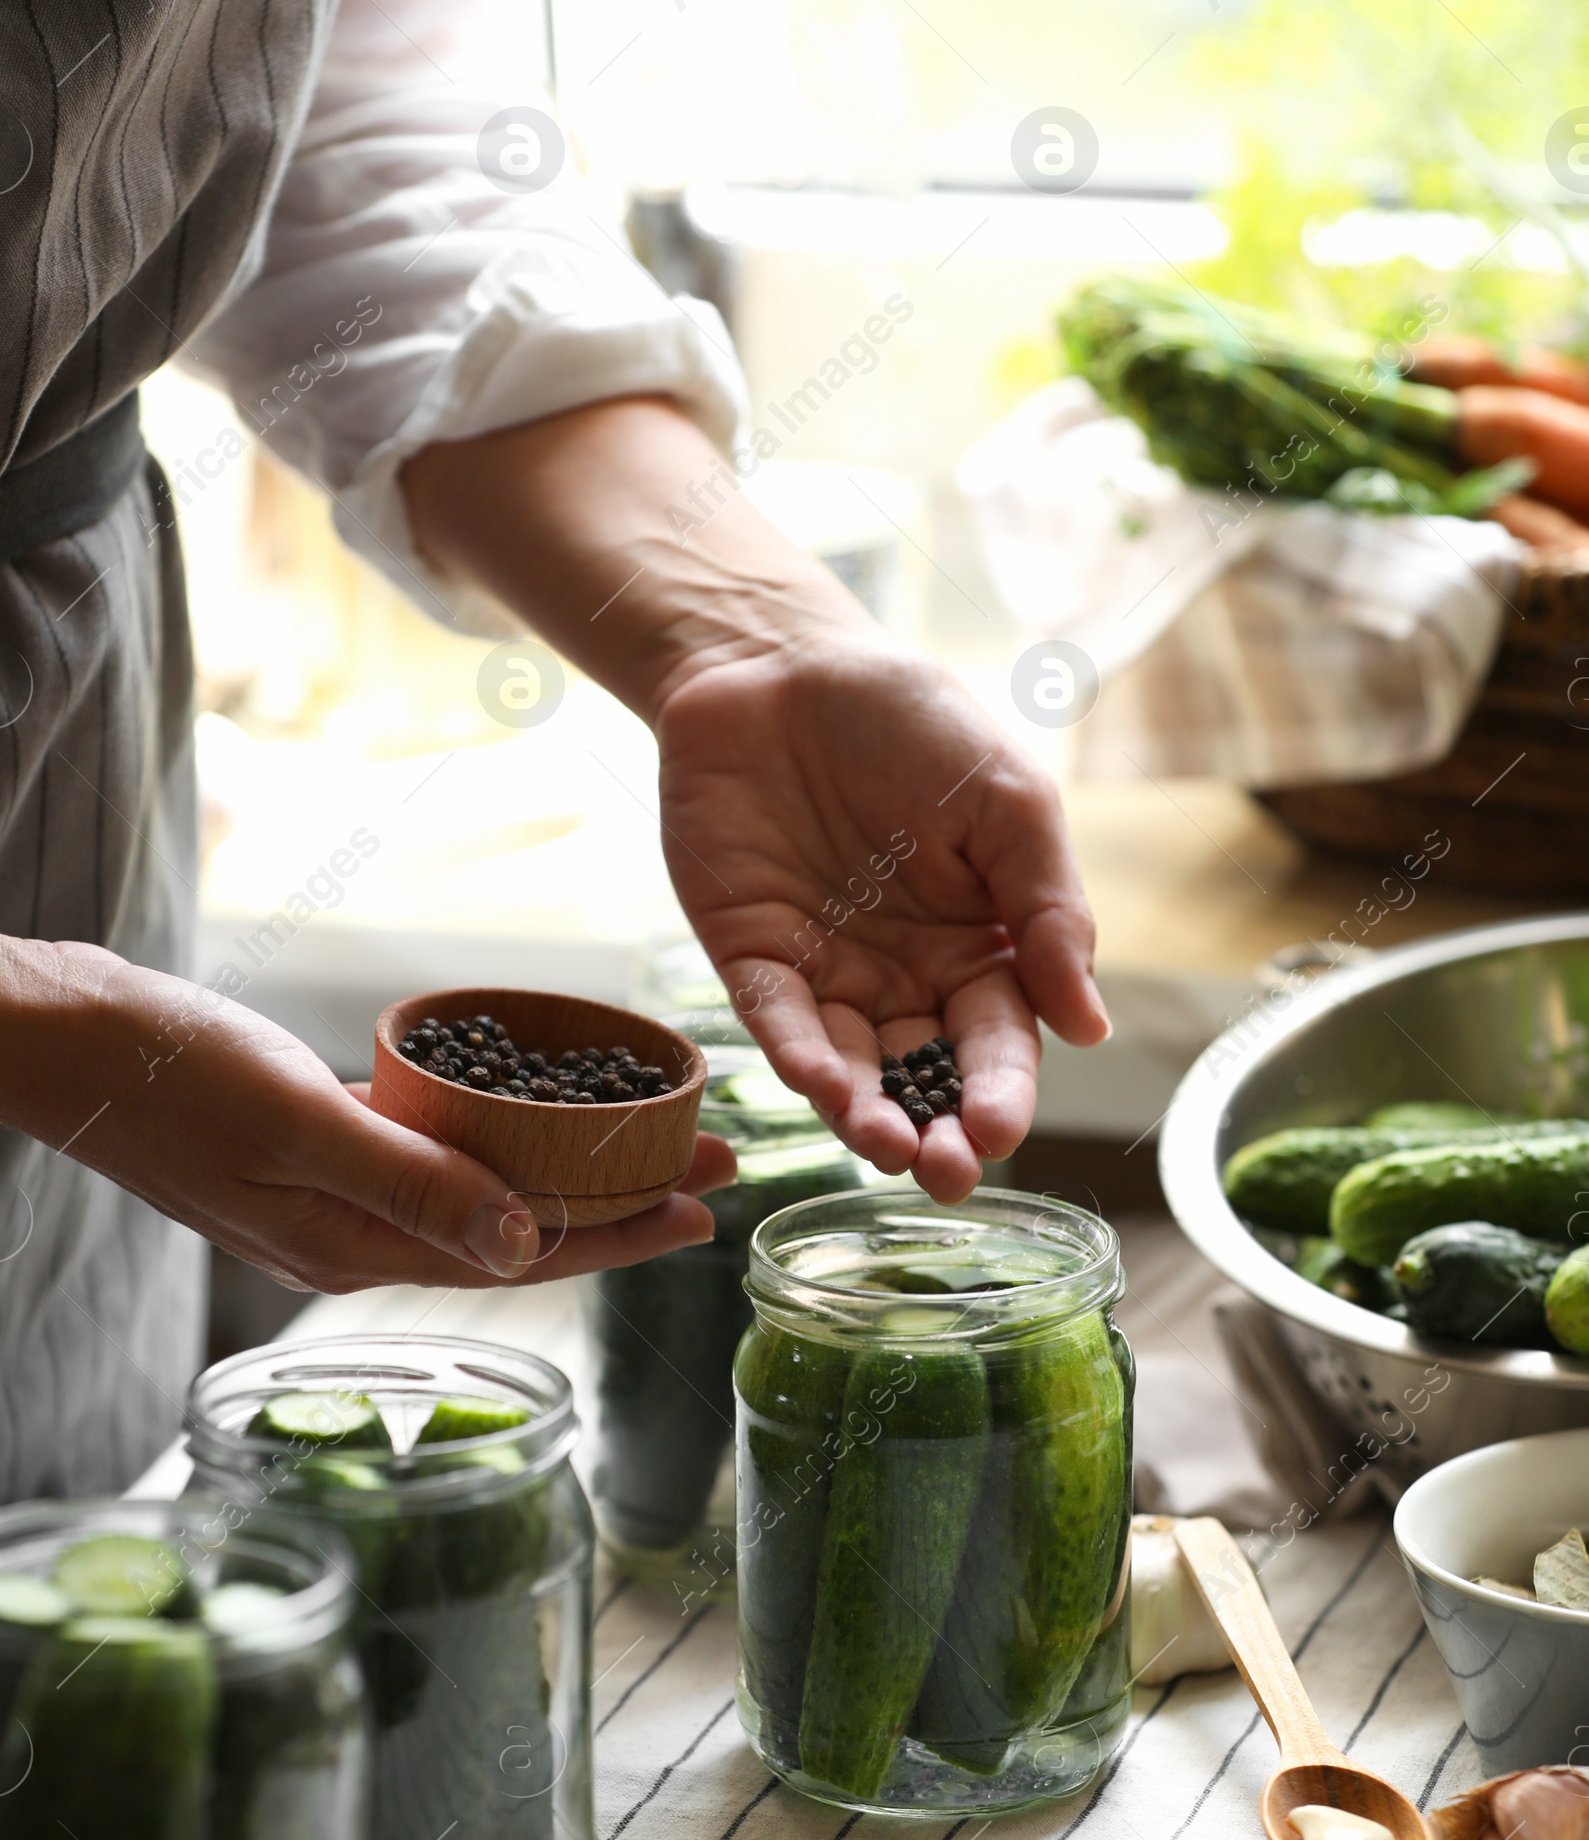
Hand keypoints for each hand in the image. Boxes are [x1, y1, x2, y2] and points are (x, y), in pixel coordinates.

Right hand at [0, 940, 734, 1291]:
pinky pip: (434, 1157)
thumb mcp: (296, 1125)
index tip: (705, 1206)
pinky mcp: (316, 1152)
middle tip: (714, 1166)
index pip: (519, 1255)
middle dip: (621, 1204)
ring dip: (570, 1171)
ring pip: (483, 1195)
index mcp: (353, 1247)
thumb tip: (528, 1252)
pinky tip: (534, 1113)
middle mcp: (352, 1238)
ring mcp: (332, 1198)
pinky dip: (498, 1140)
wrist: (59, 1037)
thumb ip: (411, 1188)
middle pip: (517, 1230)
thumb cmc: (164, 1072)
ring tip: (650, 1143)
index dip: (620, 1234)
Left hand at [654, 633, 1108, 1199]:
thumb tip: (1088, 1026)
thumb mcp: (1008, 803)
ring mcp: (825, 973)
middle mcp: (903, 977)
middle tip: (944, 1176)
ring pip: (851, 1071)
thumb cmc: (912, 722)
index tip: (1001, 1133)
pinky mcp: (751, 958)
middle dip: (937, 1135)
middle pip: (926, 1078)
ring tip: (887, 1149)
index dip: (1001, 1091)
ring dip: (867, 1117)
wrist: (783, 663)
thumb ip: (1048, 911)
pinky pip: (777, 1023)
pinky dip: (801, 1059)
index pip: (998, 1040)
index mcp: (977, 946)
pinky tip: (826, 1086)